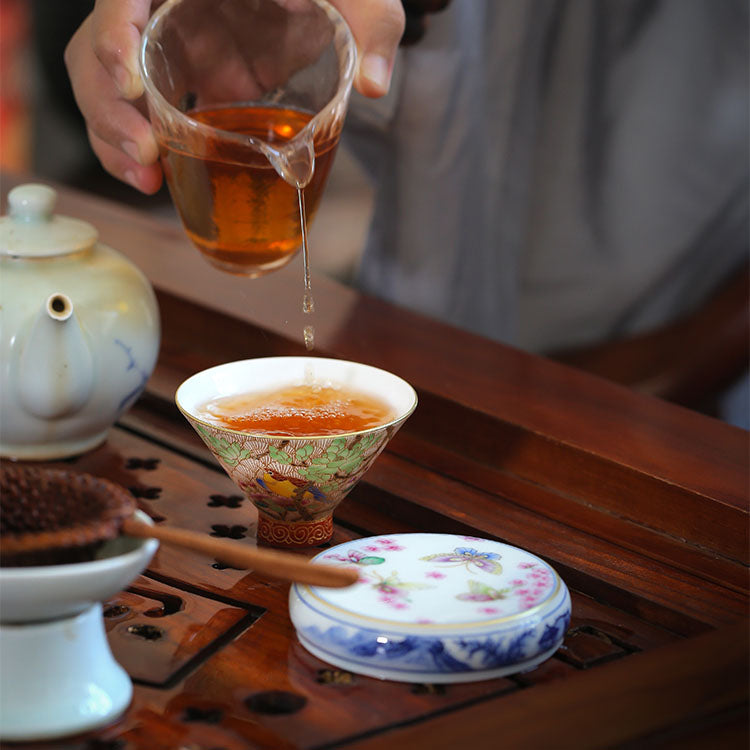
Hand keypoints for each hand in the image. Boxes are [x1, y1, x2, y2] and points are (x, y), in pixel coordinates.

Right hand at [64, 0, 404, 193]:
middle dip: (109, 105)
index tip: (132, 79)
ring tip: (148, 179)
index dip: (115, 31)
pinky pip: (147, 114)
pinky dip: (146, 149)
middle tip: (144, 152)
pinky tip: (160, 178)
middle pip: (100, 48)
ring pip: (112, 86)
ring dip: (116, 136)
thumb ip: (371, 23)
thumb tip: (373, 85)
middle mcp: (169, 8)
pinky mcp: (189, 81)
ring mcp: (175, 47)